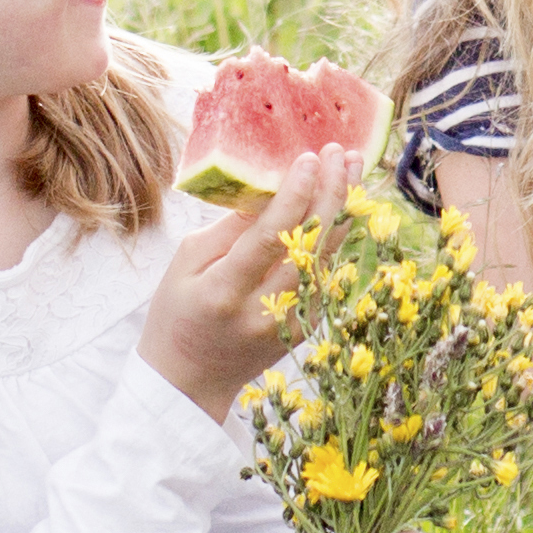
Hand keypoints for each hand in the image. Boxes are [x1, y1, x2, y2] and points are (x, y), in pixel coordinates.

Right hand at [145, 144, 351, 419]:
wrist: (189, 381)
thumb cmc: (177, 314)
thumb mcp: (185, 264)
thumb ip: (229, 229)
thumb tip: (270, 188)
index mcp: (224, 291)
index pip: (268, 237)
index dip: (294, 195)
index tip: (310, 157)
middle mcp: (263, 310)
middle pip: (308, 245)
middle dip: (330, 193)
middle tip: (342, 152)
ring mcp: (290, 323)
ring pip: (327, 258)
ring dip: (343, 209)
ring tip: (354, 168)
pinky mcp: (306, 328)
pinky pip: (327, 273)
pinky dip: (338, 236)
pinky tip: (346, 205)